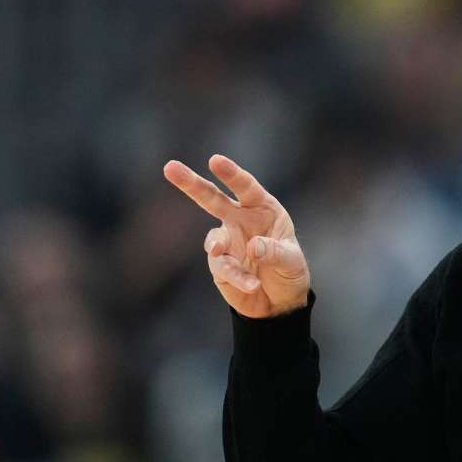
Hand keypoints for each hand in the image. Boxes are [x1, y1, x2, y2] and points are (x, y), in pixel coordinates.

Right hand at [163, 155, 310, 318]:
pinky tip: (252, 285)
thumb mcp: (292, 261)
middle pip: (212, 198)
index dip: (231, 174)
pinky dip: (236, 276)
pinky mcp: (219, 265)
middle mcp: (240, 219)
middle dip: (191, 183)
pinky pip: (221, 267)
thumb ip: (275, 252)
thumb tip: (252, 247)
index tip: (214, 160)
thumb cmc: (289, 270)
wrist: (279, 300)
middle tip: (170, 167)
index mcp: (261, 208)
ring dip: (216, 247)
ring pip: (212, 239)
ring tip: (221, 255)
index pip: (246, 187)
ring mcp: (226, 241)